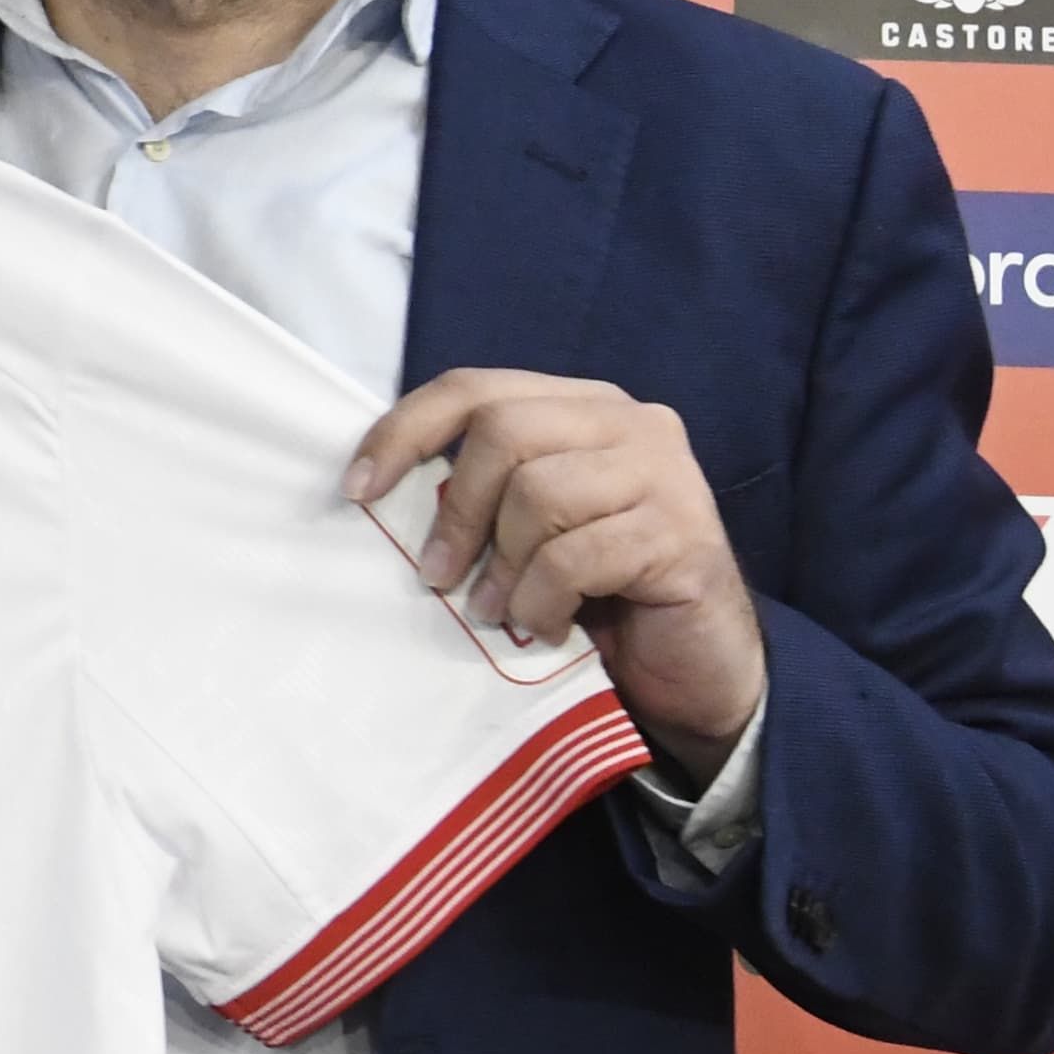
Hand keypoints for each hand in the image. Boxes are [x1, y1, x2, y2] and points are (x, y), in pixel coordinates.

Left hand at [343, 368, 766, 775]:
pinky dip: (541, 602)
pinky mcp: (684, 534)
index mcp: (582, 406)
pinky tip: (546, 627)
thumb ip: (484, 491)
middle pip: (503, 431)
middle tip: (439, 576)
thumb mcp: (529, 530)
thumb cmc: (598, 594)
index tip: (356, 490)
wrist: (696, 665)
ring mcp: (665, 473)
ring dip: (503, 567)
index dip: (405, 431)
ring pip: (539, 493)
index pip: (473, 388)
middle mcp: (630, 422)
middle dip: (456, 510)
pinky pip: (575, 558)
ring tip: (498, 610)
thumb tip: (377, 487)